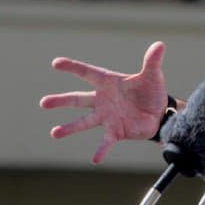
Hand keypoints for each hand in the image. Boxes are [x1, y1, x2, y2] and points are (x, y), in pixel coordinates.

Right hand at [40, 42, 168, 162]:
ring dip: (70, 127)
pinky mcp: (115, 131)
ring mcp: (106, 116)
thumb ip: (153, 61)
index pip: (88, 73)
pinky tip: (95, 159)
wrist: (159, 112)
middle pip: (78, 99)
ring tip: (55, 133)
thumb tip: (160, 45)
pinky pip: (106, 142)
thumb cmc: (151, 91)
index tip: (56, 63)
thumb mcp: (153, 76)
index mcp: (108, 83)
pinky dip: (101, 150)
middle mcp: (102, 100)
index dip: (73, 67)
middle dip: (61, 101)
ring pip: (84, 122)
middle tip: (43, 102)